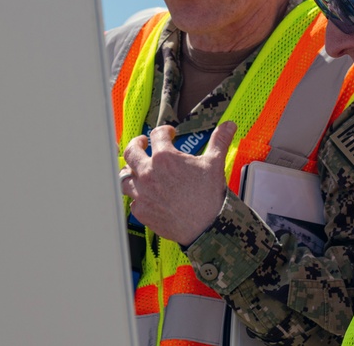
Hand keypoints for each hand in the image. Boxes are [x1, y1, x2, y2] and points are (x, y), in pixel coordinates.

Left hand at [121, 121, 237, 245]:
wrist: (206, 226)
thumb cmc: (209, 195)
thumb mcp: (215, 163)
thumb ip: (219, 140)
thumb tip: (229, 125)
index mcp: (164, 157)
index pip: (157, 135)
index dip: (164, 131)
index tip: (169, 134)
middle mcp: (148, 173)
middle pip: (131, 152)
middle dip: (136, 144)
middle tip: (142, 143)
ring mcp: (142, 193)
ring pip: (125, 177)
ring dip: (131, 171)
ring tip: (137, 169)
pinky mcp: (141, 211)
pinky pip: (132, 200)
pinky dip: (137, 196)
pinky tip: (145, 195)